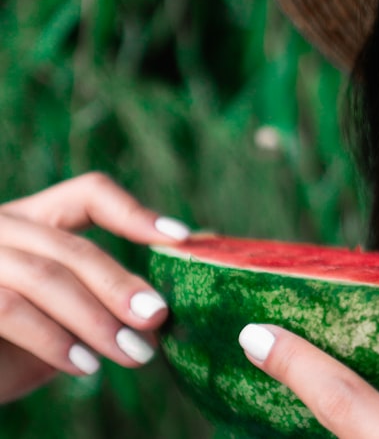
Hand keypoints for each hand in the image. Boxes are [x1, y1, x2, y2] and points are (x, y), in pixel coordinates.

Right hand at [0, 172, 189, 402]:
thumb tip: (158, 314)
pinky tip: (85, 365)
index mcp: (33, 222)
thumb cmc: (9, 353)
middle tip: (156, 318)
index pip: (88, 195)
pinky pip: (10, 308)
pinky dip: (53, 339)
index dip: (134, 212)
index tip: (180, 238)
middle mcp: (2, 228)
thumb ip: (103, 307)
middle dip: (120, 286)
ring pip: (44, 276)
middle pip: (72, 247)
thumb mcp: (65, 324)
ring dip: (95, 319)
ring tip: (130, 353)